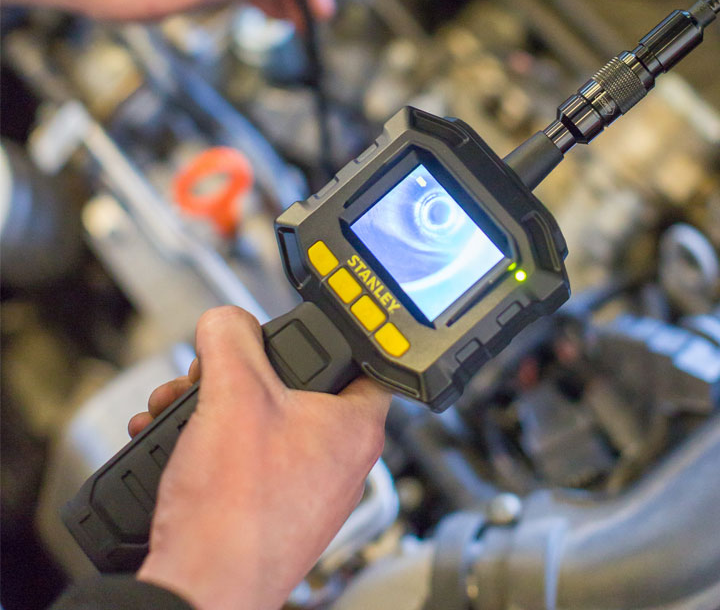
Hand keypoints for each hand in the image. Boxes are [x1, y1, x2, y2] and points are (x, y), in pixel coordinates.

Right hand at [131, 306, 390, 609]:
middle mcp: (340, 460)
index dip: (322, 337)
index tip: (288, 334)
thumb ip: (232, 336)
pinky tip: (174, 445)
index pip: (362, 358)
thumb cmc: (236, 508)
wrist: (200, 591)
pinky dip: (213, 443)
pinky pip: (247, 458)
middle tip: (209, 376)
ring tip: (177, 412)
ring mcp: (307, 489)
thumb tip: (227, 320)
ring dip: (214, 407)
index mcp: (355, 426)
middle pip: (295, 386)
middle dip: (239, 375)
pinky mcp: (273, 510)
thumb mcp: (234, 392)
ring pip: (264, 421)